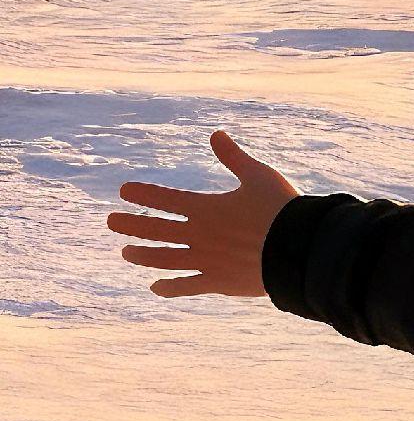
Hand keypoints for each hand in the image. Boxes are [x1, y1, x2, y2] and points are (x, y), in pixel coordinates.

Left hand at [106, 130, 296, 298]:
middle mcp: (198, 235)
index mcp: (206, 208)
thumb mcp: (258, 175)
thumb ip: (233, 157)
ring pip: (163, 258)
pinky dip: (169, 287)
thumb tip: (215, 134)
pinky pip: (186, 285)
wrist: (296, 248)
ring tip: (126, 252)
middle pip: (156, 229)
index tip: (124, 191)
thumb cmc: (280, 207)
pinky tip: (155, 286)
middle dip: (131, 224)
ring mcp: (205, 260)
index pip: (165, 199)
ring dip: (142, 255)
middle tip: (110, 222)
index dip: (143, 194)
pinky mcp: (217, 281)